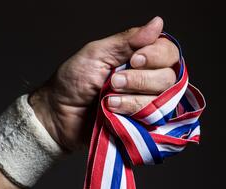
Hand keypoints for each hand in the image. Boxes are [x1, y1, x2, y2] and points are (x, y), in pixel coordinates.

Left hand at [30, 16, 178, 150]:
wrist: (57, 117)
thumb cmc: (72, 83)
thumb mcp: (97, 54)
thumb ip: (127, 41)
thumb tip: (158, 23)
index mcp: (138, 59)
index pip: (167, 53)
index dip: (156, 56)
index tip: (134, 60)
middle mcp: (147, 82)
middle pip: (169, 78)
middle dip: (141, 80)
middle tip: (113, 83)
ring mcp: (145, 107)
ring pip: (162, 102)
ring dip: (133, 100)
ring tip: (108, 101)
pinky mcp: (140, 127)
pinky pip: (152, 122)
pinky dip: (132, 116)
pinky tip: (114, 114)